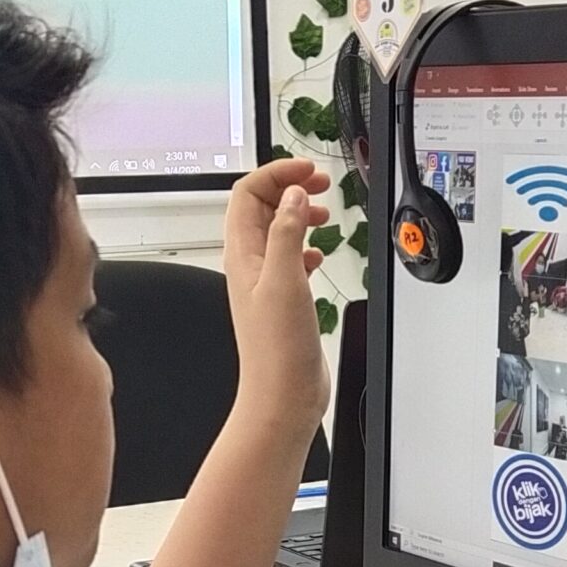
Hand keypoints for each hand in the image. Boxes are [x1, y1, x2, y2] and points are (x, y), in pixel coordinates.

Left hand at [221, 157, 332, 439]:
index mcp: (243, 255)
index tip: (308, 170)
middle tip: (320, 183)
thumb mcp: (285, 280)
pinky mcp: (283, 301)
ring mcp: (266, 283)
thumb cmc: (277, 350)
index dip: (277, 174)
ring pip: (278, 232)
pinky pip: (291, 260)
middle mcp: (250, 266)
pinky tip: (319, 254)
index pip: (249, 194)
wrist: (282, 396)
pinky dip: (306, 247)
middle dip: (290, 187)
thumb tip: (294, 196)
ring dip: (299, 214)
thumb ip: (288, 233)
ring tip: (323, 213)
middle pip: (262, 208)